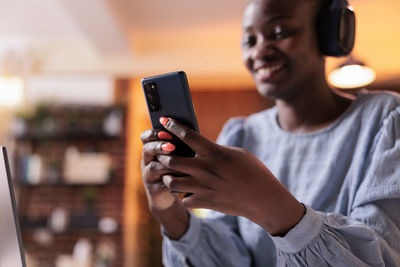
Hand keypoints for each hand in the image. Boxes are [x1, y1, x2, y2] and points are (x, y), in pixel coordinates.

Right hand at [141, 128, 178, 210]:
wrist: (174, 193)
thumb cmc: (179, 168)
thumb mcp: (178, 155)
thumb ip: (180, 146)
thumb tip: (191, 134)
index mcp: (152, 149)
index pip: (146, 137)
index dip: (154, 133)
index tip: (167, 133)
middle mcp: (147, 161)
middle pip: (147, 149)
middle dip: (159, 146)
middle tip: (171, 147)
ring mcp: (148, 176)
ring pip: (154, 167)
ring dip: (168, 163)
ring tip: (181, 162)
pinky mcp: (154, 190)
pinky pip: (162, 183)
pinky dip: (174, 179)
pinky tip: (185, 176)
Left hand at [157, 117, 304, 235]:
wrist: (263, 199)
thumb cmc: (253, 171)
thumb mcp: (236, 153)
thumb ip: (215, 150)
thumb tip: (199, 148)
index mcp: (214, 152)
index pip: (187, 135)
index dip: (173, 126)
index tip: (164, 120)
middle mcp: (205, 169)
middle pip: (171, 160)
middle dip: (162, 156)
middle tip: (162, 153)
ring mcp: (203, 187)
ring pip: (171, 182)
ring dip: (168, 177)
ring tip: (171, 175)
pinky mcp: (205, 202)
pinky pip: (184, 200)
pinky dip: (184, 196)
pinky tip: (188, 193)